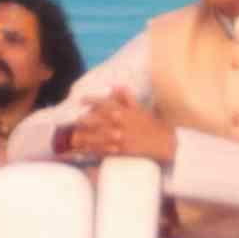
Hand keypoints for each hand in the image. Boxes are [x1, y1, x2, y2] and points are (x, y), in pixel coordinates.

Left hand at [58, 90, 175, 165]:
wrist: (163, 142)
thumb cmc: (151, 124)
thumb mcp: (139, 108)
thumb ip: (126, 97)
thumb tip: (115, 86)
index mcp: (123, 111)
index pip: (103, 102)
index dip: (90, 100)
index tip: (81, 100)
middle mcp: (118, 123)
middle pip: (94, 119)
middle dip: (83, 119)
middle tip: (76, 120)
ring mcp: (118, 137)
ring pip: (95, 136)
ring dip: (83, 136)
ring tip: (75, 136)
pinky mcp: (119, 150)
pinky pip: (101, 150)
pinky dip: (91, 150)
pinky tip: (84, 150)